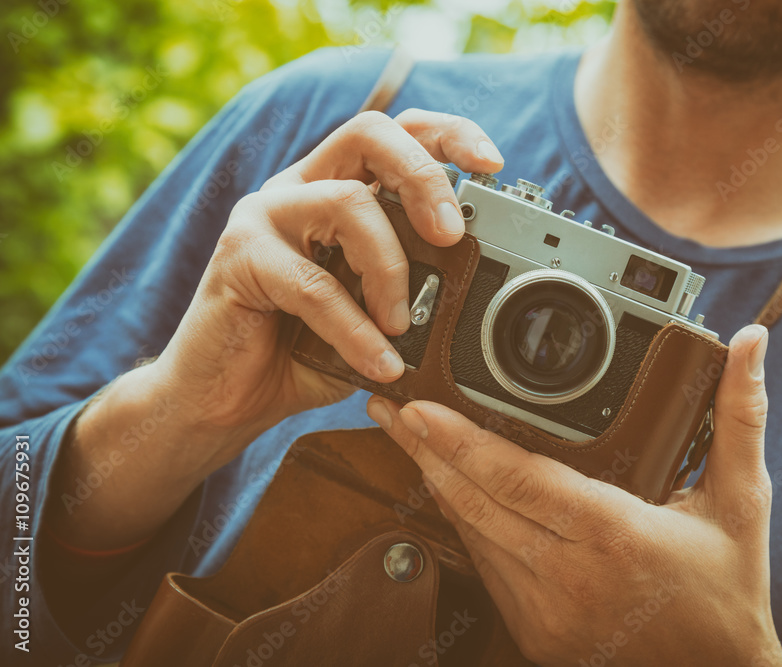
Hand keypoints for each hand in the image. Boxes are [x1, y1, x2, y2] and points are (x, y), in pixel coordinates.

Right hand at [150, 109, 504, 469]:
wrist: (221, 401)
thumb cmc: (298, 353)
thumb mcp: (371, 315)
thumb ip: (411, 291)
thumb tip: (473, 291)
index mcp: (333, 189)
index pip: (394, 134)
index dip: (446, 136)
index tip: (492, 165)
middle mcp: (298, 189)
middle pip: (369, 134)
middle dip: (424, 177)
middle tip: (450, 235)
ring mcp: (264, 217)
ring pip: (347, 203)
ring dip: (390, 269)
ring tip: (402, 326)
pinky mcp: (239, 259)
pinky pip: (314, 284)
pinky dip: (356, 329)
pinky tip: (380, 363)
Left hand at [368, 324, 781, 665]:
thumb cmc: (728, 592)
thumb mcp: (741, 501)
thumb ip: (739, 416)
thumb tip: (751, 344)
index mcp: (616, 536)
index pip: (521, 480)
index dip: (462, 443)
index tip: (419, 408)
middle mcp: (571, 577)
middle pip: (476, 505)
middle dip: (424, 451)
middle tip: (387, 407)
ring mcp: (546, 612)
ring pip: (472, 537)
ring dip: (438, 484)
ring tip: (408, 438)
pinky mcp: (534, 633)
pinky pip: (486, 568)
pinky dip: (466, 524)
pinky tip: (450, 490)